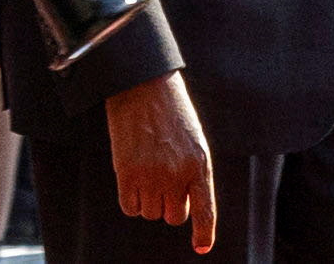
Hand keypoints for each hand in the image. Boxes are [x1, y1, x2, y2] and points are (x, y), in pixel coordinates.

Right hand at [105, 71, 216, 254]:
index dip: (204, 232)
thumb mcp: (192, 140)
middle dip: (168, 203)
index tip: (201, 247)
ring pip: (150, 212)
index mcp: (199, 164)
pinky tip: (130, 177)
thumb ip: (191, 172)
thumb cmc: (169, 111)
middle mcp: (177, 174)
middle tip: (161, 177)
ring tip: (145, 168)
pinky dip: (130, 199)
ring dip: (147, 199)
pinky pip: (130, 208)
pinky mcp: (127, 174)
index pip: (205, 210)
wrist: (142, 85)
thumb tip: (184, 205)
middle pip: (174, 216)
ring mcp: (152, 175)